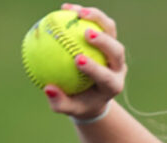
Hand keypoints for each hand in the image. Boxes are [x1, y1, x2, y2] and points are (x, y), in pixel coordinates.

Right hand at [43, 3, 126, 118]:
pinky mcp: (109, 39)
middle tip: (86, 33)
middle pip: (117, 51)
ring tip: (77, 12)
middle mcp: (118, 67)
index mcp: (112, 86)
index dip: (94, 68)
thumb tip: (47, 89)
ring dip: (97, 18)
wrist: (94, 95)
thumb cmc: (80, 104)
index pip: (106, 76)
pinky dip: (84, 14)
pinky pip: (98, 23)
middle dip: (104, 41)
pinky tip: (66, 9)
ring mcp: (115, 52)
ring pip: (111, 31)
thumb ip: (60, 102)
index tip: (77, 59)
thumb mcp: (71, 109)